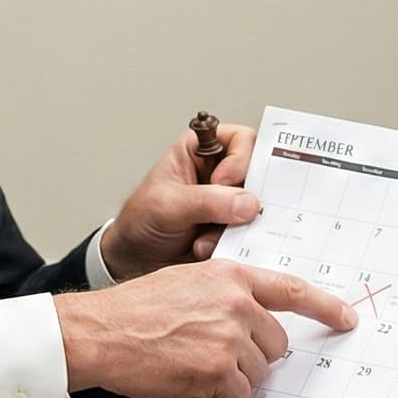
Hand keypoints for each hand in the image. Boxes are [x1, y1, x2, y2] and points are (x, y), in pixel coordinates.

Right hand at [55, 262, 354, 397]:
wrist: (99, 332)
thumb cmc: (132, 311)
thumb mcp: (186, 283)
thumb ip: (225, 295)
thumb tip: (254, 321)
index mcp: (230, 276)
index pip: (292, 290)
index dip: (325, 307)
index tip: (346, 319)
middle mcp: (236, 303)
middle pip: (277, 344)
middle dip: (254, 357)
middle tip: (215, 356)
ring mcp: (229, 336)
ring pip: (258, 373)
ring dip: (232, 378)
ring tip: (192, 363)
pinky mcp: (217, 369)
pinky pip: (238, 394)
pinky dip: (218, 396)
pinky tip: (189, 379)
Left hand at [100, 121, 260, 279]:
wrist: (135, 257)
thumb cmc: (141, 219)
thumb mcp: (167, 205)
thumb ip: (206, 201)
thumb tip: (247, 203)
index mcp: (203, 150)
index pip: (242, 140)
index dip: (241, 159)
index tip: (224, 182)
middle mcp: (223, 172)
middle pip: (261, 175)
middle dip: (251, 198)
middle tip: (237, 216)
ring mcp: (231, 202)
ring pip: (259, 208)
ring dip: (239, 227)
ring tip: (206, 238)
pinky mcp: (234, 228)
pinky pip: (253, 233)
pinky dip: (237, 243)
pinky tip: (210, 248)